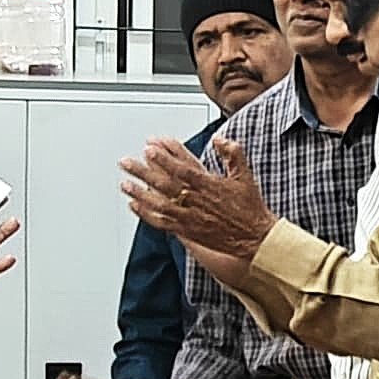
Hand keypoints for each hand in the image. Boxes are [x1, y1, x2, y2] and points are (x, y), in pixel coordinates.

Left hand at [121, 137, 274, 262]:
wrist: (253, 238)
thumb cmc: (249, 208)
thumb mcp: (245, 176)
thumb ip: (232, 153)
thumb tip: (220, 139)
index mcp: (209, 185)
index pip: (182, 169)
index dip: (164, 159)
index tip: (149, 148)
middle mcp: (196, 201)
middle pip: (164, 184)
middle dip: (143, 172)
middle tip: (126, 163)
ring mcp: (189, 217)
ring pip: (158, 204)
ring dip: (139, 193)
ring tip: (124, 184)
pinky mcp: (186, 231)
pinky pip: (161, 222)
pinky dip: (146, 214)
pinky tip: (134, 205)